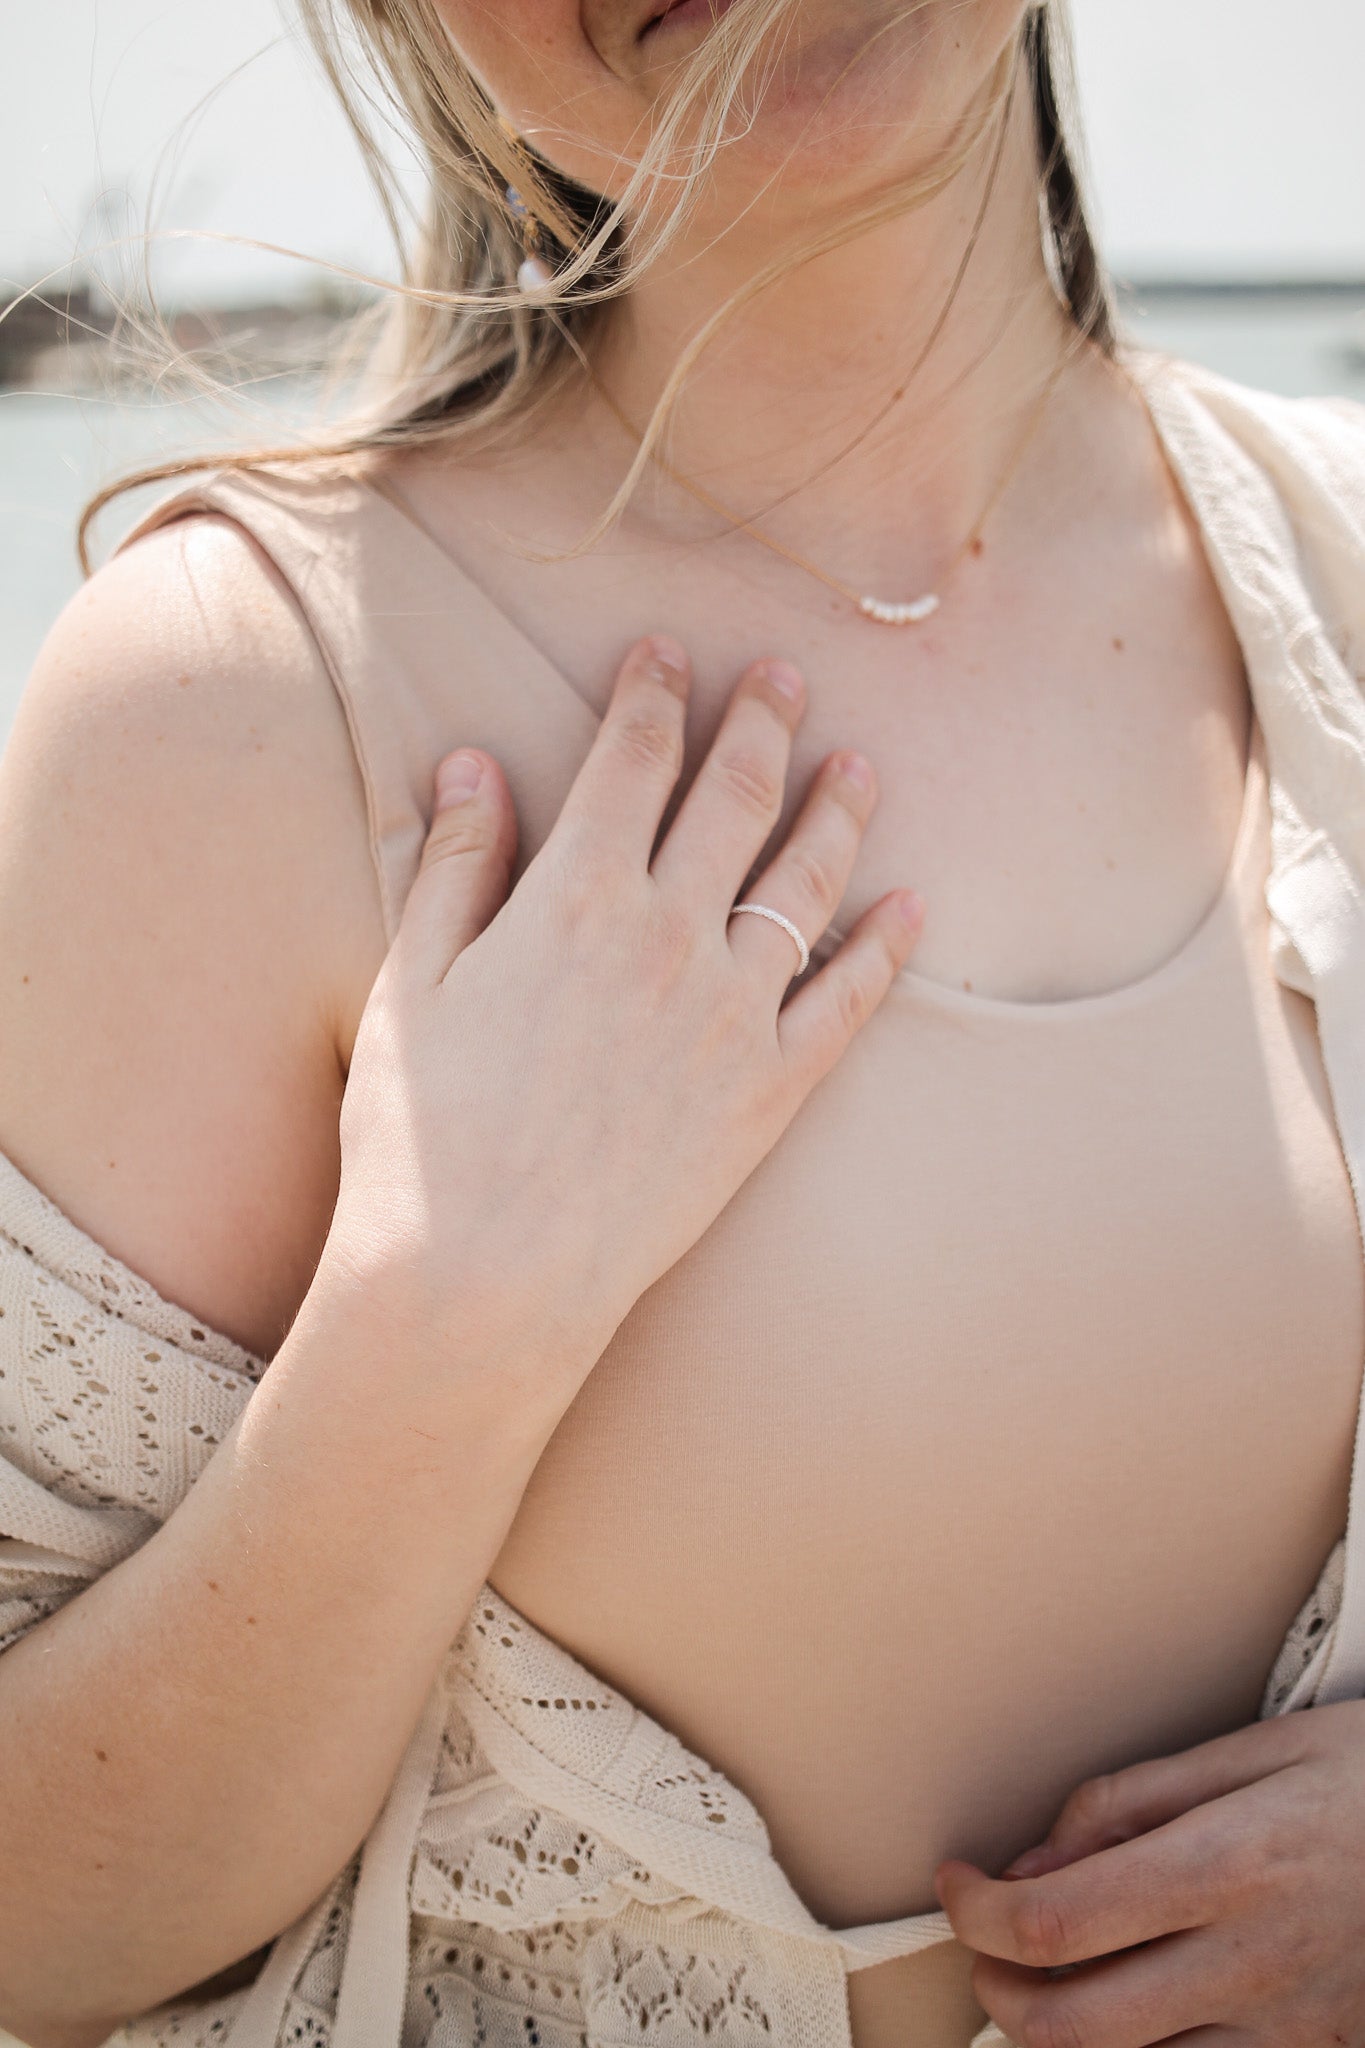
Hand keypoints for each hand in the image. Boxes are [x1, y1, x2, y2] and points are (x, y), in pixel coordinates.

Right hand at [322, 634, 922, 1392]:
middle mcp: (670, 935)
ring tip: (862, 764)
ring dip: (837, 810)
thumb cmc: (427, 1134)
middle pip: (733, 797)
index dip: (653, 693)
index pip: (630, 758)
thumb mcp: (414, 982)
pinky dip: (885, 946)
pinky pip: (847, 1000)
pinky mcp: (771, 1090)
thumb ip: (457, 865)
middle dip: (763, 723)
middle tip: (787, 676)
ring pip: (805, 881)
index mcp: (576, 895)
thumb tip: (471, 763)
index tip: (669, 650)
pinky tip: (910, 906)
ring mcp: (733, 1012)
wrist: (483, 1275)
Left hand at [935, 1699, 1364, 2045]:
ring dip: (1056, 2033)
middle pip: (1074, 2026)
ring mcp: (1287, 2028)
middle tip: (984, 1941)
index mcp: (1225, 1867)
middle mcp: (1250, 1963)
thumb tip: (1033, 1860)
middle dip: (997, 1990)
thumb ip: (1130, 1802)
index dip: (977, 1912)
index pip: (1056, 1923)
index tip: (959, 1882)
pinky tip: (1123, 2008)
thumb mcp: (1254, 1749)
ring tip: (1040, 1977)